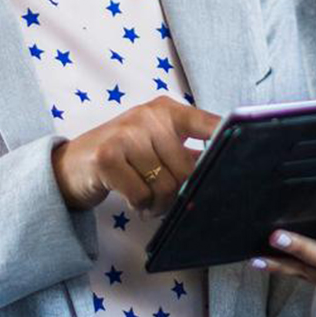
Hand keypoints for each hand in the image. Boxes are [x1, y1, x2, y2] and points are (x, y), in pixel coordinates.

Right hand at [52, 97, 220, 213]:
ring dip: (159, 203)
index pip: (207, 123)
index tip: (244, 159)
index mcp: (166, 110)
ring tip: (148, 200)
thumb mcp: (155, 143)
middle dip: (181, 193)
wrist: (71, 164)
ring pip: (166, 185)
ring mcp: (126, 134)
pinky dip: (140, 205)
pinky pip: (142, 195)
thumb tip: (223, 171)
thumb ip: (185, 152)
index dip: (227, 141)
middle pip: (187, 169)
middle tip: (166, 198)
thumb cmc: (123, 156)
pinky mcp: (108, 157)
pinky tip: (133, 199)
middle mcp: (148, 116)